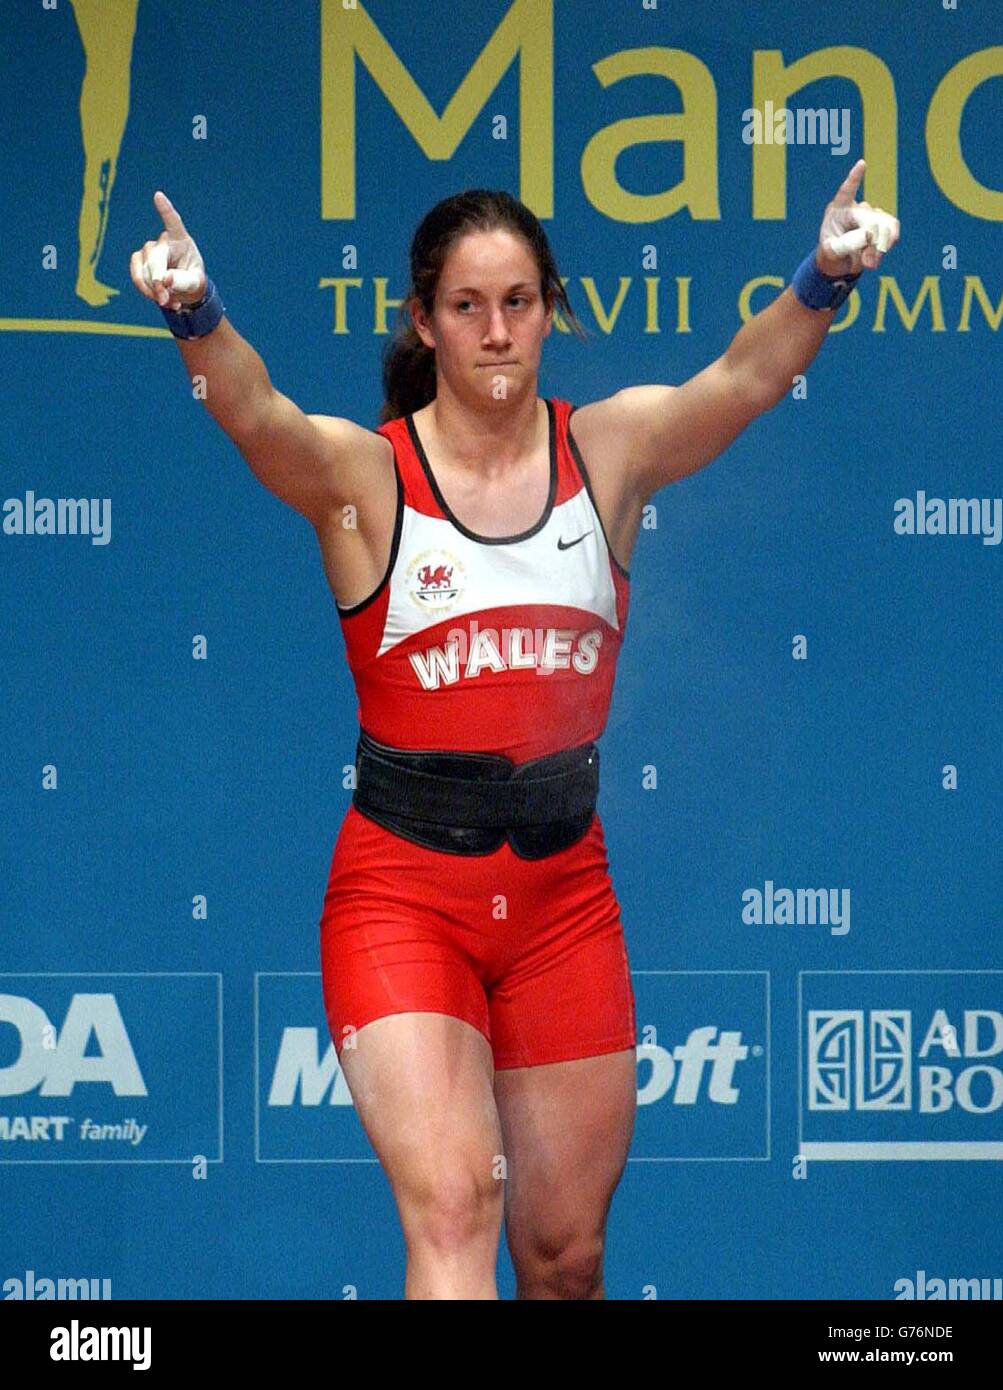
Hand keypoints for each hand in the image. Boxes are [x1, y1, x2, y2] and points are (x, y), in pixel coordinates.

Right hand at [128, 191, 206, 310]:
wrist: (183, 289)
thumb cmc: (192, 280)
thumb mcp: (195, 284)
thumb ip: (183, 281)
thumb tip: (165, 280)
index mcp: (181, 240)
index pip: (173, 222)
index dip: (165, 210)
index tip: (158, 196)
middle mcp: (163, 241)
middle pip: (155, 259)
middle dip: (159, 282)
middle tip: (166, 301)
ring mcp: (148, 250)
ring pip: (145, 271)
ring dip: (155, 291)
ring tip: (170, 302)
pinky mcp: (137, 261)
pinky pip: (137, 276)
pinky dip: (146, 291)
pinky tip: (159, 299)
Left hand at [816, 159, 899, 275]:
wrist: (839, 264)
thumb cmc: (829, 254)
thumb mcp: (831, 252)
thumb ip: (847, 244)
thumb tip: (870, 236)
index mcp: (838, 210)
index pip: (846, 192)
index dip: (854, 179)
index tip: (861, 164)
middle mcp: (855, 209)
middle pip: (870, 216)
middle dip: (872, 238)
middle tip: (867, 261)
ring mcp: (870, 217)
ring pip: (884, 224)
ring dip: (880, 246)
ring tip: (868, 263)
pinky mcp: (882, 227)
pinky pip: (892, 232)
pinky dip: (886, 247)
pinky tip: (875, 259)